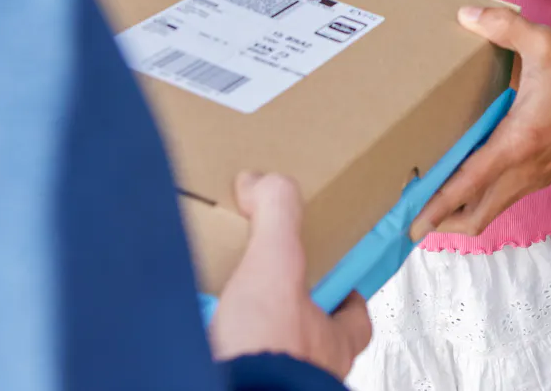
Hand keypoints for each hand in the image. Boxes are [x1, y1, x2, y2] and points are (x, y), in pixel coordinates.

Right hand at [210, 171, 370, 376]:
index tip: (329, 274)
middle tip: (260, 298)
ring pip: (274, 365)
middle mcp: (312, 375)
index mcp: (332, 344)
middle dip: (288, 321)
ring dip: (252, 346)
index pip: (354, 317)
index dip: (346, 295)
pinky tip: (196, 351)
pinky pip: (237, 376)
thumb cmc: (267, 357)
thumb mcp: (275, 266)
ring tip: (220, 325)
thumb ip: (276, 216)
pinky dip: (221, 364)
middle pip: (311, 343)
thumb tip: (262, 180)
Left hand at [409, 6, 550, 237]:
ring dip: (459, 215)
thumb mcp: (543, 44)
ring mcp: (533, 179)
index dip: (438, 205)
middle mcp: (523, 171)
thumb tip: (464, 15)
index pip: (470, 184)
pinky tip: (464, 183)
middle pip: (475, 217)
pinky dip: (478, 202)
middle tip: (408, 215)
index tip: (411, 223)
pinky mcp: (540, 177)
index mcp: (518, 143)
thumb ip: (503, 27)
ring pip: (489, 213)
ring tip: (428, 203)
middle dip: (440, 222)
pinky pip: (502, 200)